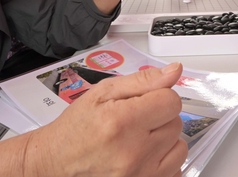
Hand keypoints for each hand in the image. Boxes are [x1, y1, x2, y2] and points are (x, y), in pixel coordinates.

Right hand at [24, 63, 186, 176]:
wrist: (58, 163)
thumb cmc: (77, 128)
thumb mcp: (103, 93)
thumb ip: (142, 81)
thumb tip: (175, 71)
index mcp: (123, 121)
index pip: (171, 100)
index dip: (159, 95)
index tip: (144, 101)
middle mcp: (134, 151)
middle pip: (176, 122)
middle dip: (159, 117)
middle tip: (136, 120)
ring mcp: (142, 173)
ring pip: (180, 147)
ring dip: (165, 140)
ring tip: (141, 138)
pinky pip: (175, 169)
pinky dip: (164, 160)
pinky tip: (145, 155)